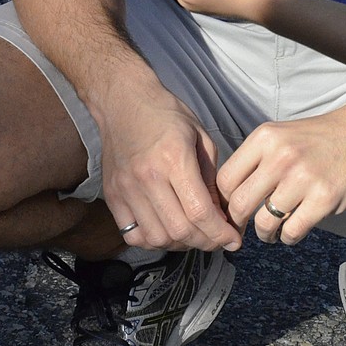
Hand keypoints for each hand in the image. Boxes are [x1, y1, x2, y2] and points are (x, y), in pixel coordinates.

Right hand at [97, 66, 241, 252]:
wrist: (123, 101)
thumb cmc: (166, 113)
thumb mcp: (200, 136)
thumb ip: (211, 176)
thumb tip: (219, 212)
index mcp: (174, 159)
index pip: (199, 211)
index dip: (219, 233)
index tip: (233, 240)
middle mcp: (147, 178)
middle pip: (179, 231)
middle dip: (205, 242)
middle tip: (216, 238)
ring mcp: (126, 189)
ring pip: (157, 238)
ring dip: (180, 244)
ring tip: (193, 234)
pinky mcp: (112, 196)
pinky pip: (133, 235)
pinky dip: (153, 240)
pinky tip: (166, 230)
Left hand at [217, 95, 345, 245]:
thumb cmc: (319, 138)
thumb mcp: (281, 135)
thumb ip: (255, 160)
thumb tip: (227, 197)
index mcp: (265, 138)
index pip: (225, 179)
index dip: (223, 202)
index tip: (229, 211)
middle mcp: (280, 155)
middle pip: (239, 204)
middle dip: (238, 223)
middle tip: (243, 229)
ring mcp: (303, 178)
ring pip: (263, 223)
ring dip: (265, 234)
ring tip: (270, 232)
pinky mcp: (324, 198)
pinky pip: (291, 232)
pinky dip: (288, 237)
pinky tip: (292, 229)